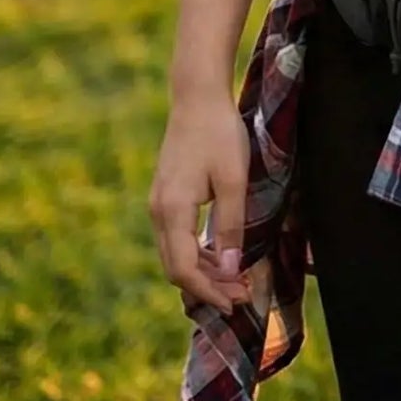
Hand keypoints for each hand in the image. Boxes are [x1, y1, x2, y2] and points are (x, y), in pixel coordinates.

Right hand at [149, 93, 251, 314]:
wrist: (197, 98)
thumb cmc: (219, 134)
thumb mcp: (234, 178)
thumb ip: (231, 223)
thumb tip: (232, 268)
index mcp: (171, 211)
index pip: (184, 268)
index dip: (209, 290)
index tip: (236, 302)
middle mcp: (158, 213)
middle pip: (177, 267)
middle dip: (208, 287)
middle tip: (241, 297)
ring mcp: (159, 206)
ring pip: (176, 254)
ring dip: (204, 272)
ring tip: (236, 282)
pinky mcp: (166, 198)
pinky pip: (178, 238)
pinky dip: (198, 253)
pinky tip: (221, 257)